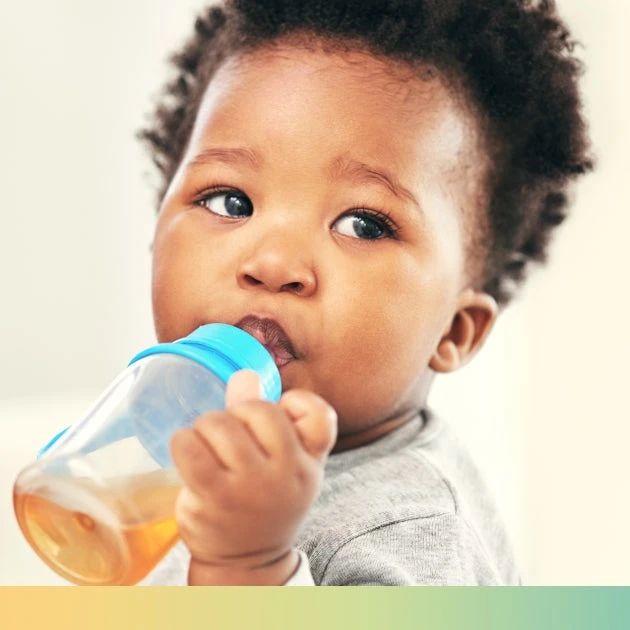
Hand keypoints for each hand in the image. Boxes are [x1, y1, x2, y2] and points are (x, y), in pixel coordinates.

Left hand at [169, 370, 336, 584]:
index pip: (320, 415)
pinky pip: (190, 446)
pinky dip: (183, 440)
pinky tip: (187, 452)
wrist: (246, 562)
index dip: (296, 402)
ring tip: (207, 445)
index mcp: (309, 461)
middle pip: (258, 409)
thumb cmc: (264, 501)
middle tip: (231, 434)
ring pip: (220, 423)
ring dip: (206, 426)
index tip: (281, 413)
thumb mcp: (280, 462)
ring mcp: (251, 486)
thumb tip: (245, 375)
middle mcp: (286, 473)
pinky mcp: (214, 497)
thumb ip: (265, 415)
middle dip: (237, 413)